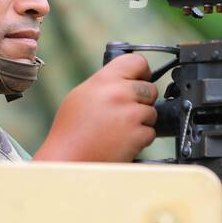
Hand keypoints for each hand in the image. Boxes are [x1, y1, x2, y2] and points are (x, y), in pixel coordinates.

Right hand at [32, 54, 158, 162]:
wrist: (69, 161)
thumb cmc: (71, 131)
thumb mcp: (82, 95)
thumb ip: (105, 84)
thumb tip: (127, 80)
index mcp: (104, 80)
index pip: (137, 61)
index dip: (142, 71)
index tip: (141, 79)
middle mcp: (119, 93)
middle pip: (150, 88)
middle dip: (142, 100)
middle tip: (125, 111)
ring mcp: (130, 114)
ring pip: (152, 112)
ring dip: (141, 121)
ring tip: (119, 130)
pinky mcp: (137, 135)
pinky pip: (150, 132)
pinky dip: (140, 139)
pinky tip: (121, 142)